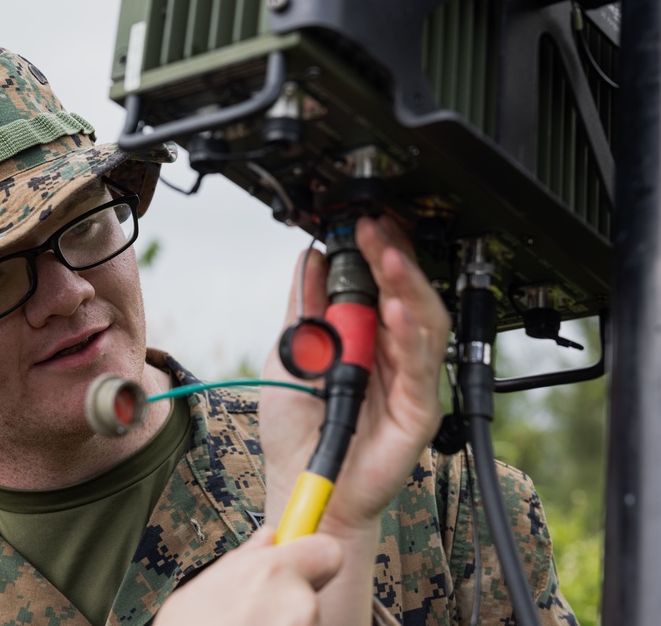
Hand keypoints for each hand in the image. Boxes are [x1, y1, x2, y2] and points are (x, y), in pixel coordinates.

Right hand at [154, 528, 341, 625]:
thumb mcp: (198, 591)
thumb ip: (241, 561)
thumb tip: (265, 541)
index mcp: (271, 572)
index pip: (327, 551)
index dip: (313, 560)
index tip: (303, 565)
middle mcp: (298, 603)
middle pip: (309, 595)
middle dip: (286, 603)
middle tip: (252, 614)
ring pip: (305, 622)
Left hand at [262, 214, 448, 535]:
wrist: (303, 482)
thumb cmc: (296, 429)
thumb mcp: (288, 356)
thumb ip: (304, 311)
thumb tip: (309, 259)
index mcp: (361, 338)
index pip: (376, 285)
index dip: (370, 254)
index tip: (355, 225)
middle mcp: (389, 354)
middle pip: (404, 295)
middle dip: (390, 258)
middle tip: (375, 229)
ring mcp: (406, 379)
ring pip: (421, 322)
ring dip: (405, 286)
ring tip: (386, 256)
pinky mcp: (417, 409)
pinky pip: (419, 366)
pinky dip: (407, 335)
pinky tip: (393, 310)